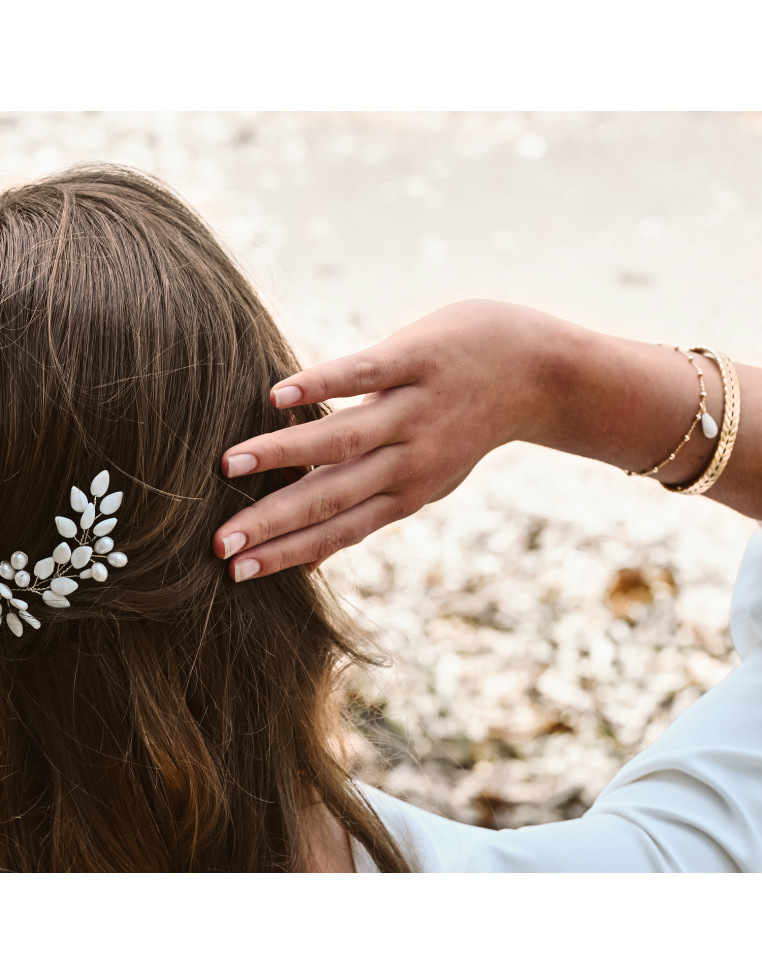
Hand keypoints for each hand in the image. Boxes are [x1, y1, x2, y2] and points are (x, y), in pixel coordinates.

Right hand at [212, 299, 543, 579]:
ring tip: (229, 466)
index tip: (234, 573)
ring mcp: (415, 410)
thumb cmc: (465, 425)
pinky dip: (323, 384)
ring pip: (343, 438)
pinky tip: (279, 395)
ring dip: (285, 454)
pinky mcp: (418, 359)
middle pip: (332, 497)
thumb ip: (369, 509)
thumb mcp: (425, 481)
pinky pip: (365, 372)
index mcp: (405, 492)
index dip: (287, 553)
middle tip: (217, 544)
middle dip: (273, 522)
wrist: (542, 374)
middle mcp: (409, 461)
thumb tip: (313, 558)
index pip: (337, 530)